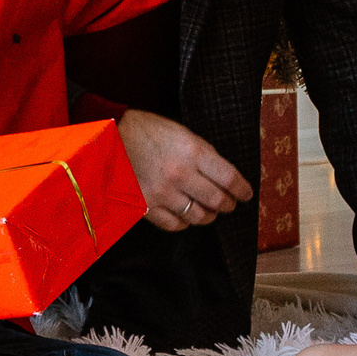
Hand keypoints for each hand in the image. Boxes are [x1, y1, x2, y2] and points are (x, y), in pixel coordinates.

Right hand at [117, 110, 250, 231]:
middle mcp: (180, 174)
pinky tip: (186, 216)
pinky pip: (175, 224)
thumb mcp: (181, 133)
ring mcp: (163, 193)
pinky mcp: (146, 206)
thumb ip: (203, 153)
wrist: (110, 137)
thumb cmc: (146, 130)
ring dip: (209, 216)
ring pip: (199, 216)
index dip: (242, 189)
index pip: (229, 178)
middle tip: (230, 204)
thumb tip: (222, 174)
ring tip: (209, 211)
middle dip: (228, 205)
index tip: (247, 194)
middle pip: (217, 200)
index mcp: (192, 151)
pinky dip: (185, 223)